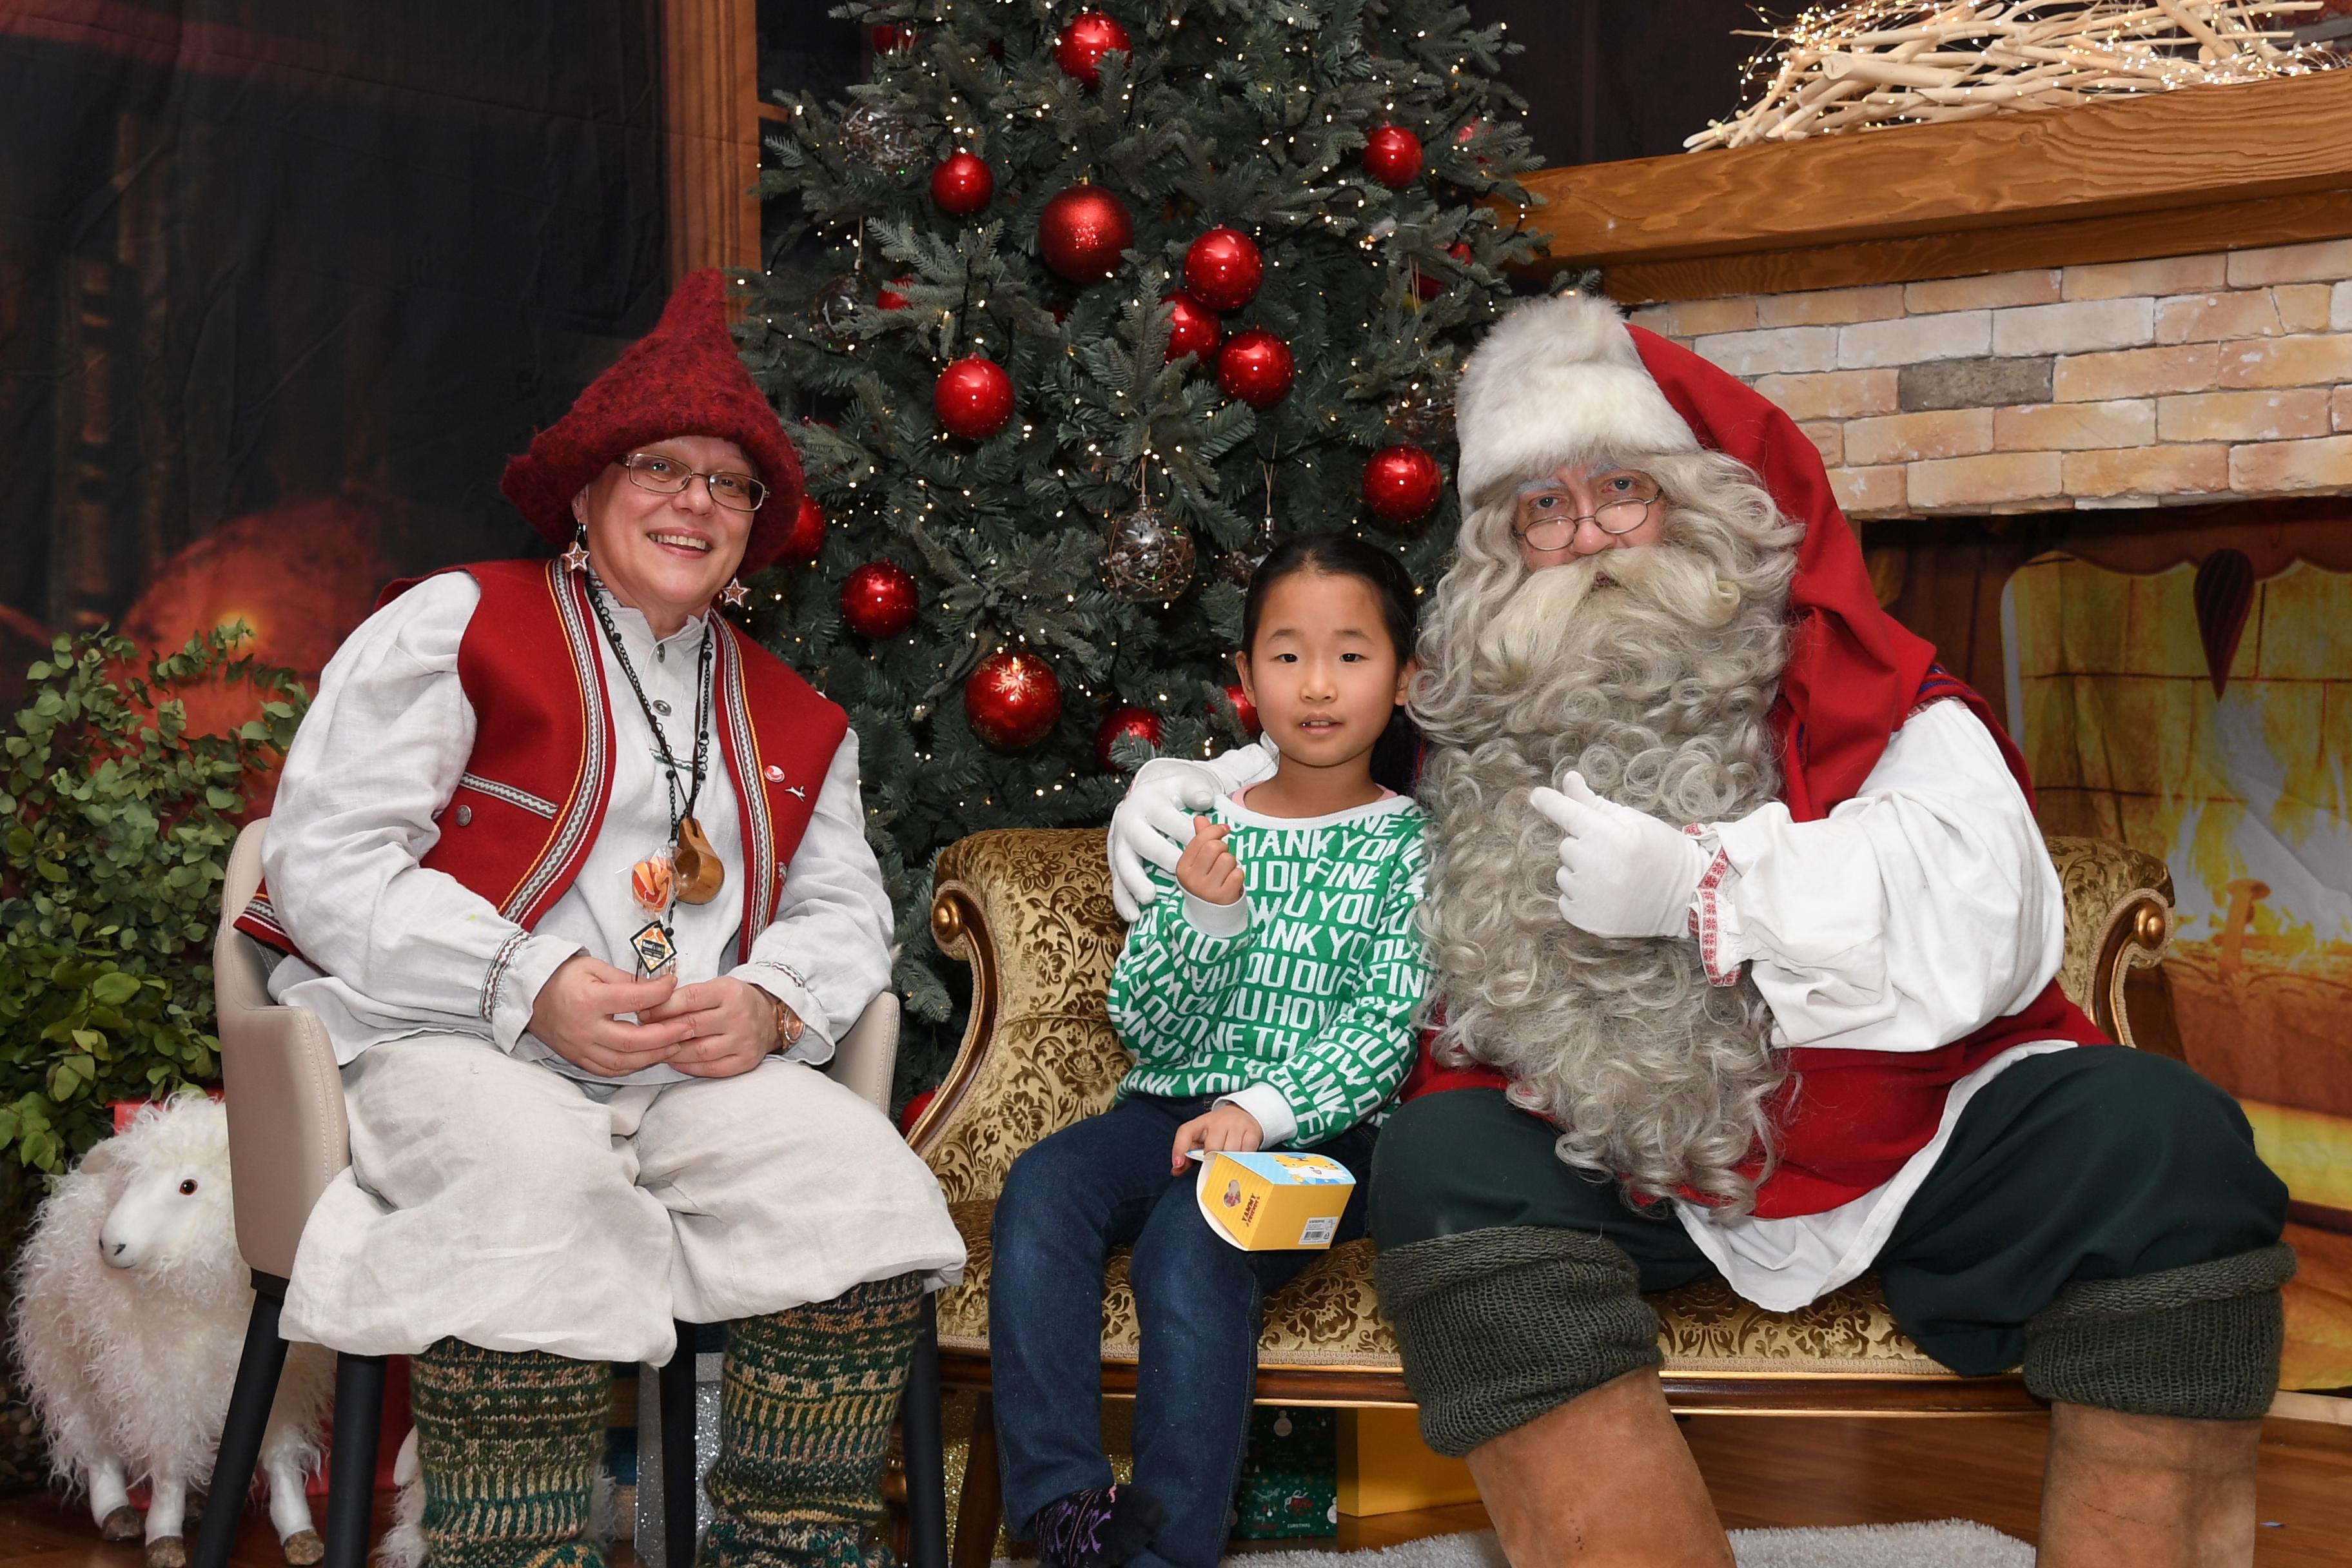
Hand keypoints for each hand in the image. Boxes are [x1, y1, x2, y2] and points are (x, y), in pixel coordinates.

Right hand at [527, 954, 694, 1077]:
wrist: (527, 995)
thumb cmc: (562, 977)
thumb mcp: (593, 966)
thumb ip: (625, 979)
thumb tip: (656, 988)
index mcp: (588, 1000)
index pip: (633, 1000)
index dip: (658, 993)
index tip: (674, 985)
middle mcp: (584, 1028)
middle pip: (632, 1041)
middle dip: (665, 1036)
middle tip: (688, 1028)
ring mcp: (580, 1047)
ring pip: (623, 1061)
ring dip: (653, 1056)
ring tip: (676, 1045)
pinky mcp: (578, 1059)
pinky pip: (610, 1070)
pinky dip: (633, 1066)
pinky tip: (650, 1056)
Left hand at [640, 976, 785, 1078]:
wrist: (769, 1016)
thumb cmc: (735, 1001)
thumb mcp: (715, 987)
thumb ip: (686, 996)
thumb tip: (649, 1010)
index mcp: (729, 991)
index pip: (688, 999)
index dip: (661, 1007)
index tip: (644, 1013)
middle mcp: (739, 1016)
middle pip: (690, 1026)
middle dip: (662, 1030)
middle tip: (644, 1033)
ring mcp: (743, 1041)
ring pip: (697, 1051)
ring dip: (672, 1051)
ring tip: (658, 1048)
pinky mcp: (745, 1061)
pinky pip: (709, 1069)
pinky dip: (687, 1066)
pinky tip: (676, 1060)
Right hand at [1108, 745, 1276, 920]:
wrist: (1147, 796)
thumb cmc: (1173, 794)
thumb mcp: (1185, 783)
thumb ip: (1196, 790)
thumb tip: (1205, 800)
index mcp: (1147, 800)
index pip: (1166, 818)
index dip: (1185, 832)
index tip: (1202, 846)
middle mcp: (1129, 820)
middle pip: (1143, 841)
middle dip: (1161, 857)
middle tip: (1180, 871)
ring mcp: (1119, 842)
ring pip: (1123, 864)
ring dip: (1135, 882)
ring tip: (1150, 897)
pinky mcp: (1115, 861)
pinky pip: (1116, 883)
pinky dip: (1123, 900)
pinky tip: (1133, 916)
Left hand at [1170, 1102, 1264, 1174]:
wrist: (1245, 1112)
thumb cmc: (1219, 1130)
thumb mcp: (1202, 1137)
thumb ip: (1188, 1154)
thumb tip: (1176, 1170)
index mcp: (1201, 1123)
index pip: (1185, 1132)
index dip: (1179, 1149)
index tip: (1178, 1165)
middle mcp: (1219, 1121)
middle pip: (1212, 1148)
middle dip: (1212, 1161)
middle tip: (1214, 1168)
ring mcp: (1237, 1125)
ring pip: (1230, 1152)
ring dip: (1229, 1162)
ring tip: (1228, 1164)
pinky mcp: (1252, 1132)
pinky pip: (1246, 1152)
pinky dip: (1243, 1160)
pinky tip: (1241, 1159)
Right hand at [1174, 816, 1243, 905]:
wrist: (1210, 917)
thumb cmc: (1205, 883)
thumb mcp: (1198, 863)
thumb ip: (1200, 839)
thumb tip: (1200, 818)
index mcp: (1182, 868)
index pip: (1200, 840)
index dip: (1215, 831)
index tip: (1223, 830)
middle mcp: (1192, 880)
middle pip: (1215, 847)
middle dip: (1224, 848)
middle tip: (1223, 858)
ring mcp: (1208, 890)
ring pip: (1228, 859)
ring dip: (1232, 863)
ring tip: (1226, 872)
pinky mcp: (1224, 898)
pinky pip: (1238, 874)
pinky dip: (1238, 876)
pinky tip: (1232, 883)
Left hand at [1528, 772, 1712, 939]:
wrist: (1689, 897)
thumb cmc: (1663, 852)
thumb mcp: (1633, 821)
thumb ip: (1594, 803)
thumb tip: (1568, 779)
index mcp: (1608, 836)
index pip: (1568, 813)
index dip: (1550, 803)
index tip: (1536, 795)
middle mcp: (1594, 866)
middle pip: (1567, 846)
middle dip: (1585, 846)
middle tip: (1615, 855)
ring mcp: (1589, 896)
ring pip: (1565, 874)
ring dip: (1581, 873)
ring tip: (1614, 878)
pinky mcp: (1586, 920)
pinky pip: (1566, 900)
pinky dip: (1581, 898)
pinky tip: (1608, 897)